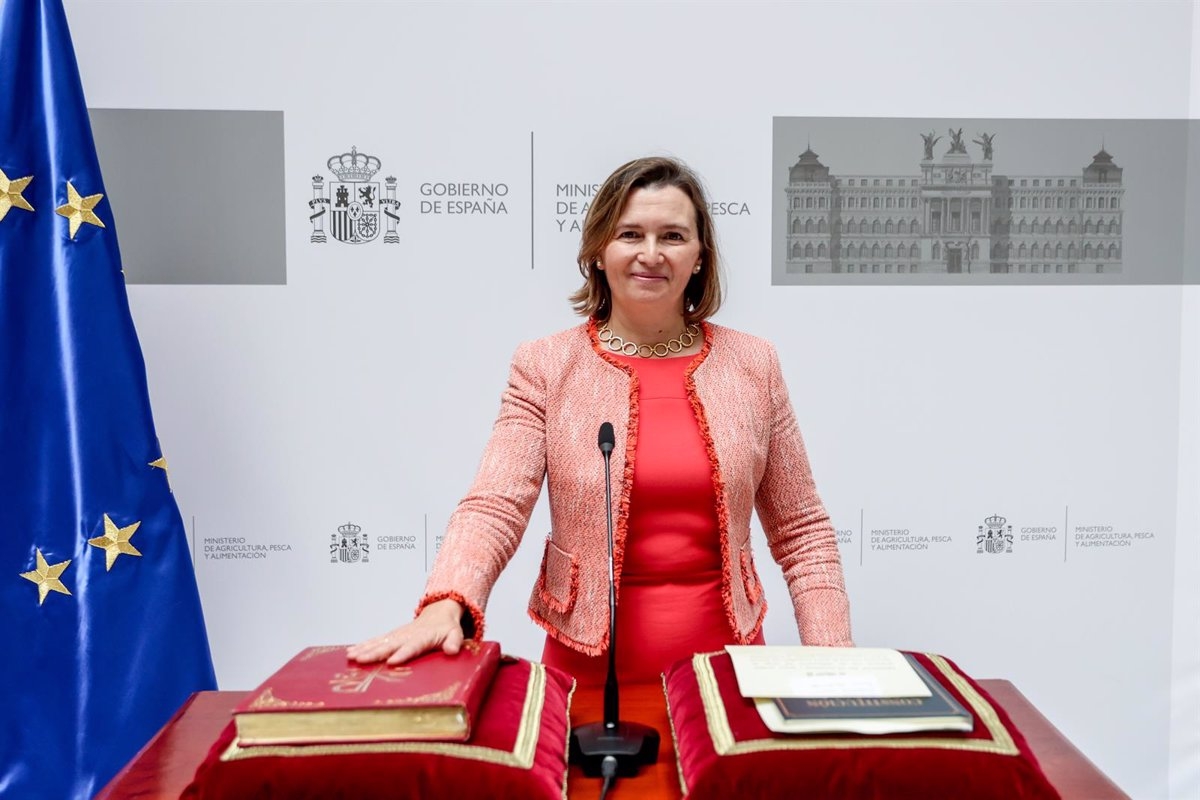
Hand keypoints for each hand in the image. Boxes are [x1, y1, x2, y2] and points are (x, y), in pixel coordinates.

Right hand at [346, 598, 465, 664]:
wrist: (439, 612)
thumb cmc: (447, 627)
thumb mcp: (455, 633)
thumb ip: (454, 642)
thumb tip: (452, 650)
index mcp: (423, 636)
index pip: (413, 646)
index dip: (403, 653)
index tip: (391, 661)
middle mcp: (408, 634)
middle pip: (390, 644)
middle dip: (375, 652)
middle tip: (361, 659)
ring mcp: (398, 634)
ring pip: (380, 641)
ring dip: (365, 649)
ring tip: (351, 656)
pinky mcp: (393, 636)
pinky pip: (377, 640)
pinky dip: (364, 645)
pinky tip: (351, 651)